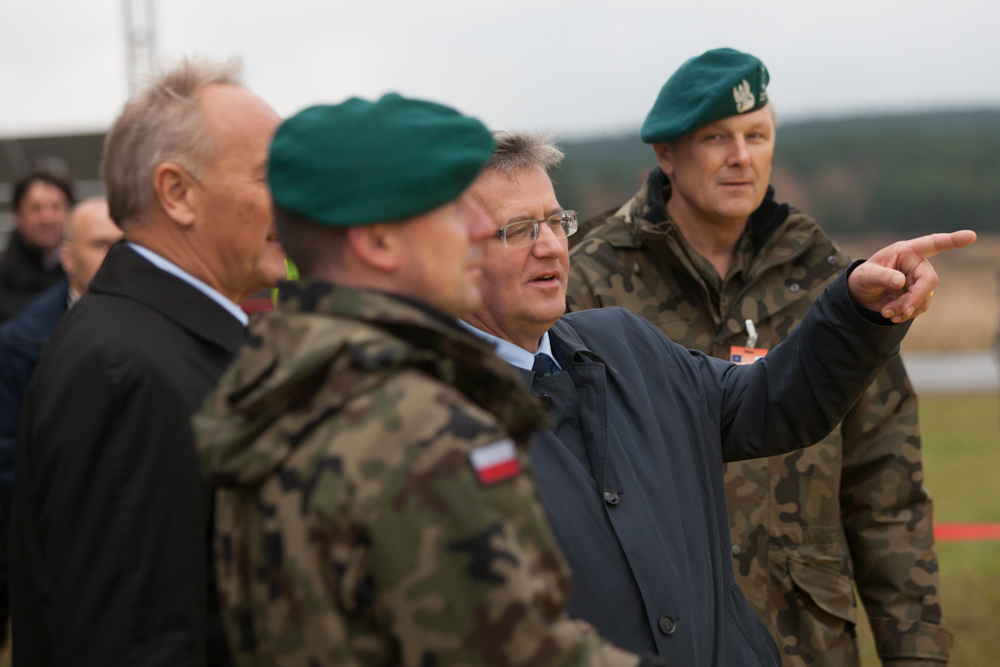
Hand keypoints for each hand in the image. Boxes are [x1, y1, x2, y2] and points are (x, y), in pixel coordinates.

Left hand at [847, 230, 976, 322]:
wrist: (859, 296)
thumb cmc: (862, 278)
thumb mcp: (865, 275)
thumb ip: (882, 277)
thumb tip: (901, 281)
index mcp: (907, 251)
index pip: (932, 243)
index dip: (952, 241)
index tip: (970, 236)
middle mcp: (916, 264)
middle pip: (930, 280)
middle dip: (916, 297)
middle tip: (901, 310)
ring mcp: (918, 280)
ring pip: (925, 297)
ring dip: (907, 308)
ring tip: (886, 312)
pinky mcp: (917, 295)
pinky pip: (921, 306)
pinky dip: (907, 313)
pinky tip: (892, 315)